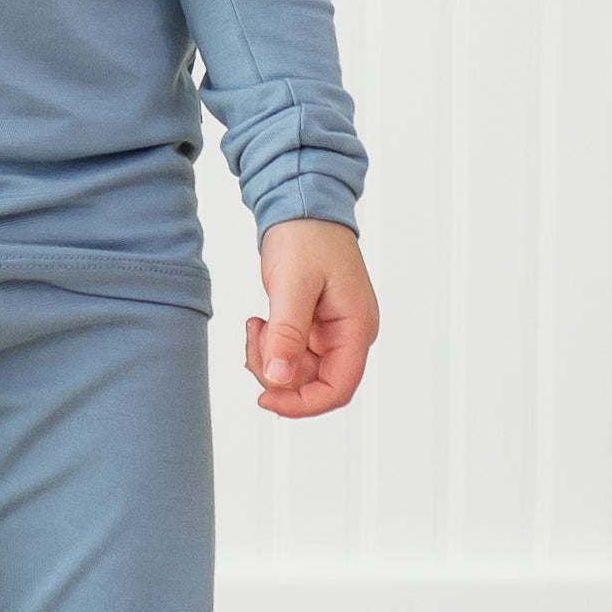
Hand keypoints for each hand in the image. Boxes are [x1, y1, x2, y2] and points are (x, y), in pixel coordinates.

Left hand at [245, 218, 376, 417]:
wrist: (301, 207)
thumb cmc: (307, 236)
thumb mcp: (293, 284)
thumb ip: (287, 334)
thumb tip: (278, 379)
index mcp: (356, 327)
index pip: (339, 388)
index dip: (303, 404)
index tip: (268, 399)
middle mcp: (348, 335)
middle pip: (314, 384)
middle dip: (277, 374)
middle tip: (255, 340)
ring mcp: (330, 333)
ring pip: (297, 373)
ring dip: (269, 359)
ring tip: (257, 325)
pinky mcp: (312, 327)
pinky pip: (290, 355)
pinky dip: (269, 347)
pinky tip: (261, 322)